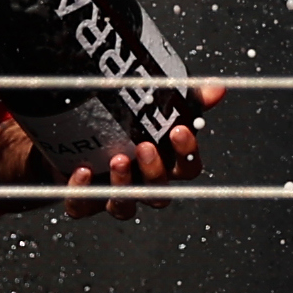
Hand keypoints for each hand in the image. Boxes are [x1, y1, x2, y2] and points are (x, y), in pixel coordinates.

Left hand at [68, 79, 226, 220]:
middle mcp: (142, 184)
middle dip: (154, 170)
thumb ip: (185, 99)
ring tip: (117, 160)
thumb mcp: (155, 108)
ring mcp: (114, 194)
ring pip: (125, 204)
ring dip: (123, 185)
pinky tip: (83, 171)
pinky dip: (82, 192)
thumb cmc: (123, 125)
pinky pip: (84, 205)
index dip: (186, 152)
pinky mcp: (84, 198)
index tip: (179, 130)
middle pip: (159, 191)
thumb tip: (216, 87)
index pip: (187, 167)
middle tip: (145, 146)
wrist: (75, 139)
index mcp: (164, 164)